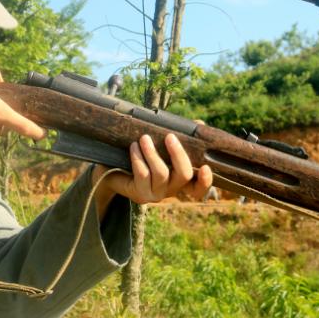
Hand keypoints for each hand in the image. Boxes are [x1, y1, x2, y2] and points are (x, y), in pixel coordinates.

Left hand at [92, 133, 212, 216]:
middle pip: (183, 175)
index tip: (205, 166)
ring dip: (152, 153)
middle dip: (178, 154)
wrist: (113, 171)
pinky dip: (139, 158)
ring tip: (144, 138)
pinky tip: (133, 147)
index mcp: (181, 179)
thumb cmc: (143, 155)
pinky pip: (143, 175)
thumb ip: (181, 136)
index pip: (198, 187)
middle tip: (170, 137)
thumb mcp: (161, 145)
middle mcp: (172, 189)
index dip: (205, 180)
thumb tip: (199, 123)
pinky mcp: (141, 194)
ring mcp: (157, 194)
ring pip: (161, 174)